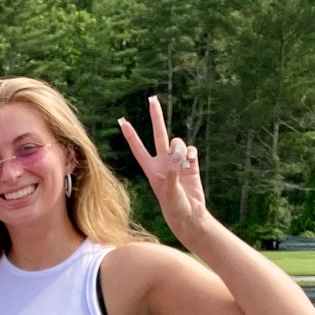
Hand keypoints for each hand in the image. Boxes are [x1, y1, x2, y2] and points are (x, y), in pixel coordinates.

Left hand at [119, 97, 206, 235]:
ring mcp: (177, 162)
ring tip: (182, 163)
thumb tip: (178, 149)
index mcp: (151, 169)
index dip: (131, 135)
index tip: (123, 122)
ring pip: (178, 142)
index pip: (138, 149)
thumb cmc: (174, 206)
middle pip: (158, 134)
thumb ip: (172, 167)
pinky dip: (191, 154)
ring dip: (180, 148)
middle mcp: (163, 162)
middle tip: (152, 99)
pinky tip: (190, 162)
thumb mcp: (169, 188)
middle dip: (156, 117)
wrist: (189, 215)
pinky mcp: (190, 164)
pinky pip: (191, 150)